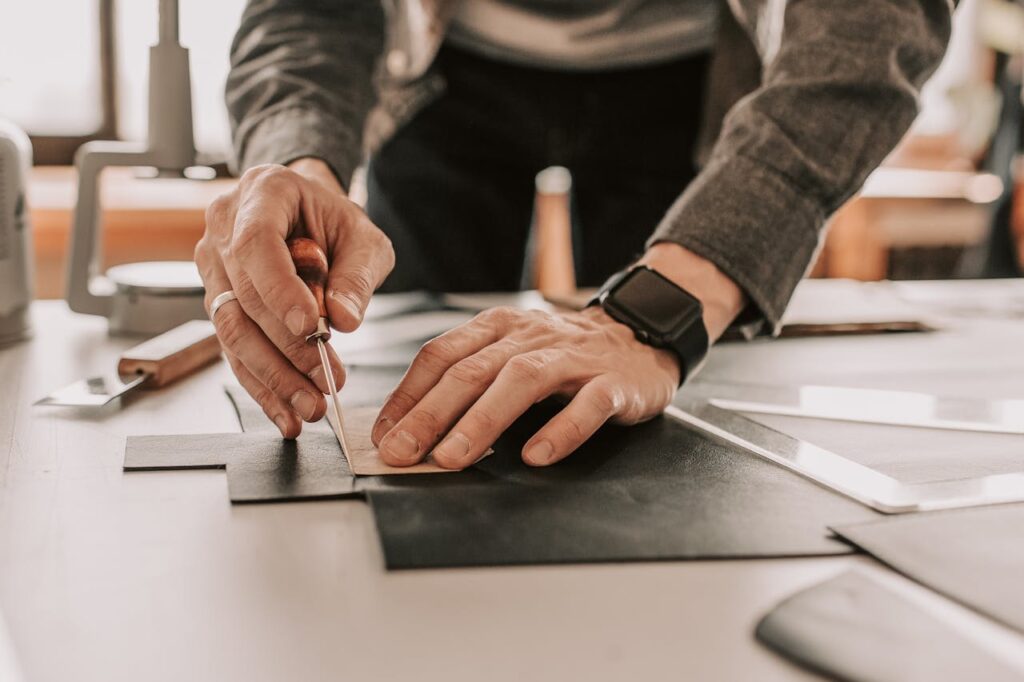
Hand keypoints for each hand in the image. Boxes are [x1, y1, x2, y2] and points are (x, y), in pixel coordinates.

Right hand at [195, 159, 394, 437]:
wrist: (308, 215)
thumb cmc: (335, 221)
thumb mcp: (364, 238)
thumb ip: (357, 275)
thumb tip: (344, 319)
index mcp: (262, 193)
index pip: (256, 244)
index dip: (279, 289)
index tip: (309, 327)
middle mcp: (224, 228)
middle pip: (242, 296)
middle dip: (286, 347)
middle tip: (325, 380)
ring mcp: (213, 267)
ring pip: (231, 330)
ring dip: (272, 375)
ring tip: (310, 404)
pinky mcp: (217, 303)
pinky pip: (233, 351)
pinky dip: (261, 386)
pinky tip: (286, 413)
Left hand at [371, 306, 681, 468]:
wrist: (642, 335)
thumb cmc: (565, 355)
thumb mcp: (512, 352)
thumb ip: (469, 378)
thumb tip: (411, 427)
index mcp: (498, 327)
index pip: (441, 355)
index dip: (408, 395)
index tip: (383, 434)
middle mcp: (531, 337)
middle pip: (472, 370)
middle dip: (430, 414)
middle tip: (401, 452)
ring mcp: (574, 358)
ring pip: (522, 382)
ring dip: (482, 421)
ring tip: (451, 458)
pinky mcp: (613, 382)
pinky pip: (587, 405)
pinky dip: (561, 430)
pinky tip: (537, 456)